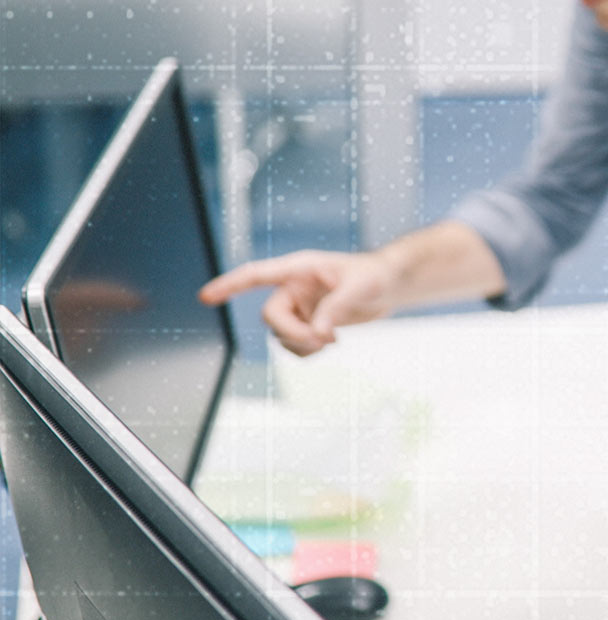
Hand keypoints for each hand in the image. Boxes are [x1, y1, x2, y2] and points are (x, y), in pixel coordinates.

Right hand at [199, 249, 398, 355]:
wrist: (389, 286)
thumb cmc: (375, 275)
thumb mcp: (360, 288)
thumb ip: (336, 308)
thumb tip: (317, 332)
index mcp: (300, 268)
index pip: (257, 275)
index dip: (230, 285)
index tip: (206, 297)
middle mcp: (293, 287)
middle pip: (272, 316)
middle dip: (293, 333)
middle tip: (323, 340)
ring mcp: (299, 306)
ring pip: (281, 334)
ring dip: (302, 345)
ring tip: (331, 340)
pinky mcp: (307, 322)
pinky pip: (293, 344)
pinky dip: (307, 350)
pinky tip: (328, 343)